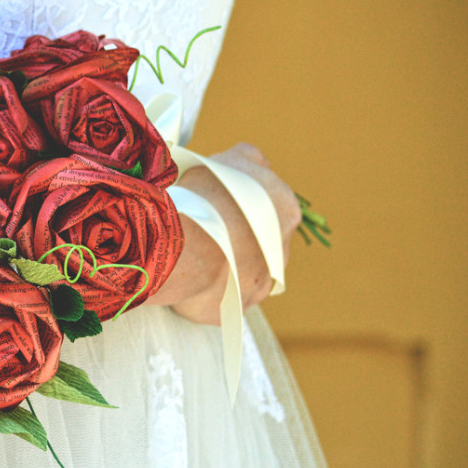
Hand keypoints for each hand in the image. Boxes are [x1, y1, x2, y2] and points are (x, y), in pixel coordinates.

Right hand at [148, 143, 301, 323]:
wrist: (182, 246)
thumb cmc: (204, 197)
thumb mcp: (227, 161)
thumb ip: (247, 160)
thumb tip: (254, 163)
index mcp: (285, 209)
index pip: (266, 206)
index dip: (239, 204)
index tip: (215, 204)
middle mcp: (280, 250)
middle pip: (257, 242)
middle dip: (234, 236)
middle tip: (203, 228)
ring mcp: (261, 284)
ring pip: (242, 271)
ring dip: (223, 264)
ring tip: (192, 254)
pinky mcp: (237, 307)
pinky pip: (225, 297)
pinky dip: (210, 288)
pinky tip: (191, 275)